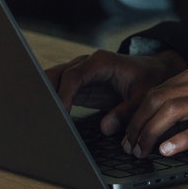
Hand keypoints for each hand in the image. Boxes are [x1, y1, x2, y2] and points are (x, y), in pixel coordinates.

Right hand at [46, 48, 186, 135]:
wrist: (152, 71)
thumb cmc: (148, 80)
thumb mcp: (143, 96)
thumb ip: (126, 111)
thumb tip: (105, 127)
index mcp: (101, 62)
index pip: (74, 76)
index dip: (64, 95)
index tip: (59, 115)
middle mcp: (86, 64)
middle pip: (57, 75)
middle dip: (45, 93)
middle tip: (38, 117)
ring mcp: (80, 74)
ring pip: (53, 81)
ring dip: (44, 97)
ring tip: (35, 119)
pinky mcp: (77, 86)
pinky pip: (58, 91)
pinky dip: (50, 102)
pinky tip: (44, 118)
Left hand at [122, 64, 187, 157]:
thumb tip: (157, 125)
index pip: (156, 91)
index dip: (137, 114)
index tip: (128, 135)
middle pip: (158, 98)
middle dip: (138, 125)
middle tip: (131, 147)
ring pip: (173, 109)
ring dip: (151, 132)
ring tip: (143, 151)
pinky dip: (181, 138)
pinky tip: (169, 149)